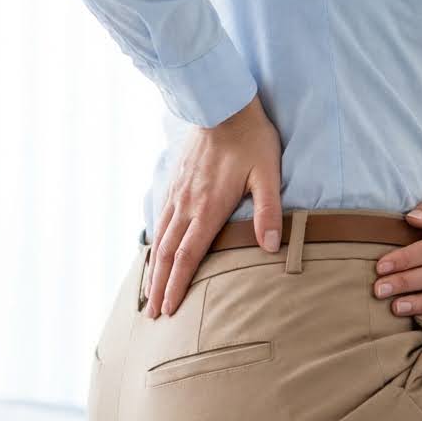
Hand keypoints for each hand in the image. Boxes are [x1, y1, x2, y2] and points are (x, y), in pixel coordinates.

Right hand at [146, 95, 282, 317]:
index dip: (177, 285)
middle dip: (159, 286)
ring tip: (149, 293)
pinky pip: (159, 220)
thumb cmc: (251, 140)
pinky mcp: (175, 182)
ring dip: (153, 269)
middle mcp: (187, 205)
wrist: (222, 105)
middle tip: (153, 314)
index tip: (169, 309)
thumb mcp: (267, 174)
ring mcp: (177, 193)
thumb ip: (268, 211)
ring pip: (159, 239)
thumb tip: (271, 247)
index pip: (187, 256)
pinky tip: (153, 253)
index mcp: (208, 208)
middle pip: (167, 254)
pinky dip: (153, 243)